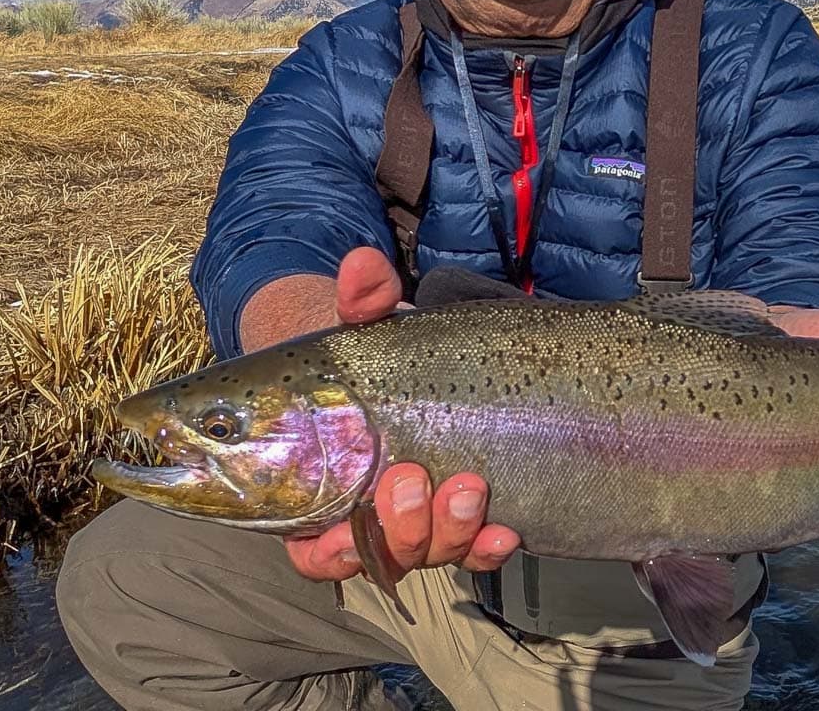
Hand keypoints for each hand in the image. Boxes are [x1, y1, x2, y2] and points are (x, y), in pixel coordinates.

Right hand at [286, 247, 520, 582]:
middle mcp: (372, 512)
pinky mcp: (466, 510)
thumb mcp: (363, 321)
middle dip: (403, 529)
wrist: (413, 350)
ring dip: (450, 532)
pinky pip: (474, 544)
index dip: (329, 551)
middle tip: (413, 482)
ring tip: (469, 489)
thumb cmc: (371, 347)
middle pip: (382, 554)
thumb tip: (363, 263)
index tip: (346, 528)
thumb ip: (360, 299)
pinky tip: (506, 528)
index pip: (312, 546)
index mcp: (322, 485)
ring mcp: (423, 514)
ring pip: (431, 551)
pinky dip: (489, 544)